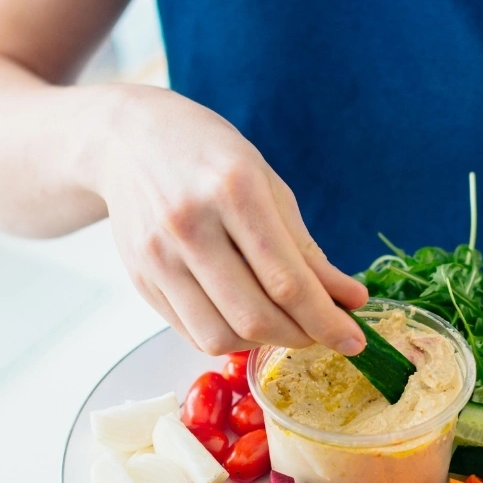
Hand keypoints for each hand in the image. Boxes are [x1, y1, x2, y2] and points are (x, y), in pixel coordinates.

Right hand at [92, 85, 367, 354]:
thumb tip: (349, 301)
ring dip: (265, 343)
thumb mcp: (269, 186)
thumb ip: (307, 249)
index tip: (354, 339)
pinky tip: (248, 318)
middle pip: (255, 316)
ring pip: (221, 335)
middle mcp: (190, 225)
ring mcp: (158, 257)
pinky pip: (194, 333)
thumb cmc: (210, 158)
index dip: (326, 320)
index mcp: (233, 191)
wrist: (128, 140)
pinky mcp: (141, 280)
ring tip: (286, 325)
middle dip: (302, 337)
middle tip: (326, 334)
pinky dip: (231, 337)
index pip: (287, 280)